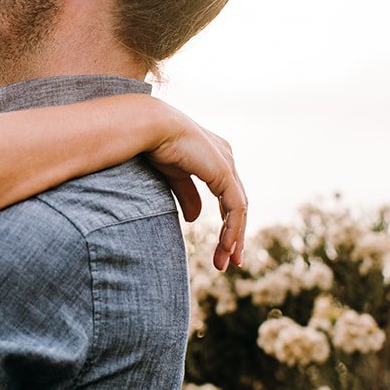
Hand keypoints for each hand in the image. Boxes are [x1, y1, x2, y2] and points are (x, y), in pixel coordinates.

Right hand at [144, 109, 246, 270]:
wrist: (150, 127)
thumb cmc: (156, 146)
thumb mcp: (174, 177)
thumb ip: (187, 196)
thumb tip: (195, 219)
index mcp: (216, 158)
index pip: (229, 197)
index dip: (228, 223)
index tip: (223, 248)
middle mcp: (227, 159)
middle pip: (237, 205)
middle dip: (234, 235)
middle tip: (229, 262)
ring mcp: (227, 165)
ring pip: (238, 210)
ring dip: (234, 239)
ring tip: (227, 263)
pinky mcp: (224, 173)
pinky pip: (235, 209)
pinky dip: (232, 231)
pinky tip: (227, 248)